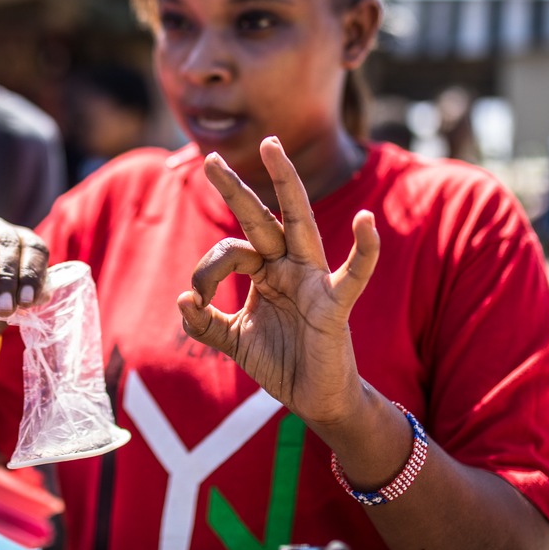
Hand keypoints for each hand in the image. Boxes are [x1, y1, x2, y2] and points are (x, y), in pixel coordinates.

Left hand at [176, 137, 379, 426]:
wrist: (314, 400)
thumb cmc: (281, 362)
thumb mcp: (234, 340)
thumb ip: (205, 322)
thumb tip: (181, 300)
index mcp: (266, 270)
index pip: (230, 251)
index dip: (206, 272)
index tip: (196, 300)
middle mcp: (289, 266)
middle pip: (261, 217)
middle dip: (236, 188)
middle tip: (212, 159)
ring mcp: (313, 280)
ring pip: (299, 223)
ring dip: (285, 184)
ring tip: (272, 148)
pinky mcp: (334, 305)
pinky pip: (352, 274)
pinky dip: (365, 249)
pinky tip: (367, 223)